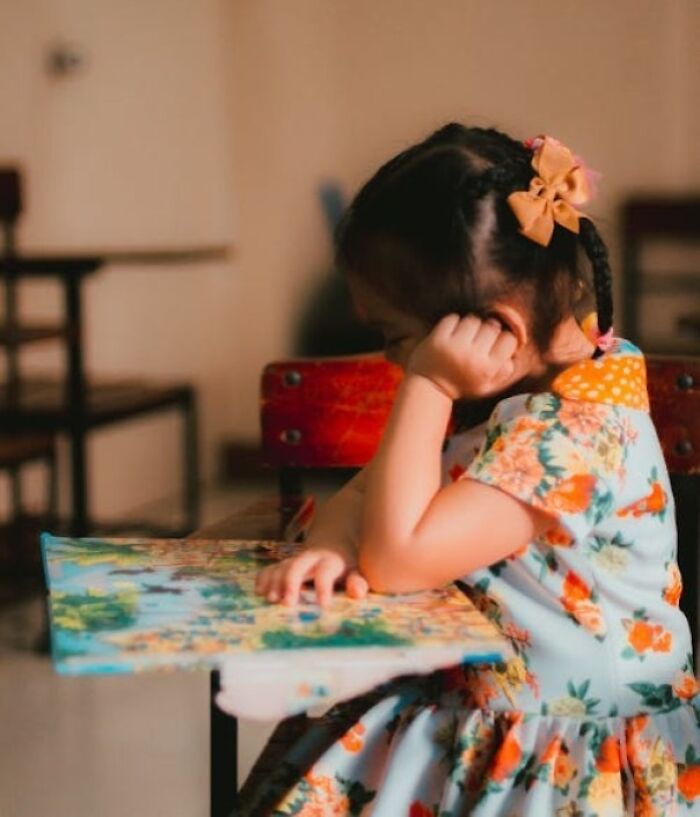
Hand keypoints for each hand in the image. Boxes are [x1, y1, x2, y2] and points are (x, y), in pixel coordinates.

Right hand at [254, 548, 368, 607]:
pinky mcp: (284, 564)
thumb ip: (357, 582)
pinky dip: (264, 578)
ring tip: (270, 600)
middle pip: (297, 565)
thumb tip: (358, 592)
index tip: (323, 605)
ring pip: (282, 567)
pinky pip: (271, 568)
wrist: (332, 544)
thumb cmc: (346, 565)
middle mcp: (310, 558)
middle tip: (287, 603)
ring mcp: (295, 560)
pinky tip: (259, 591)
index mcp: (330, 561)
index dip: (324, 587)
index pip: (325, 572)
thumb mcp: (356, 571)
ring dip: (275, 582)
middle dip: (290, 583)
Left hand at [407, 314, 517, 399]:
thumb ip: (504, 372)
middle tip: (477, 339)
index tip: (495, 343)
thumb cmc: (462, 384)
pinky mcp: (437, 339)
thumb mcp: (486, 386)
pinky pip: (453, 318)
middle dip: (487, 330)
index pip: (509, 339)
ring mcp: (454, 347)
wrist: (429, 386)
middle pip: (492, 326)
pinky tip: (451, 334)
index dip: (504, 339)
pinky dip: (453, 323)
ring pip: (473, 319)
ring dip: (470, 325)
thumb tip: (514, 353)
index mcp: (487, 369)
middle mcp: (472, 357)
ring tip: (464, 337)